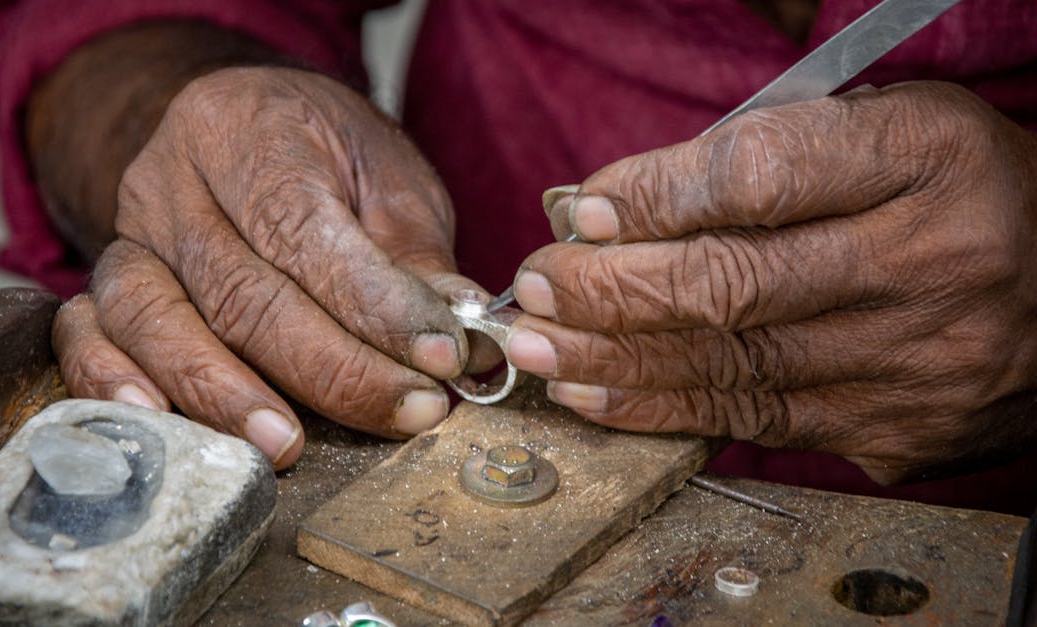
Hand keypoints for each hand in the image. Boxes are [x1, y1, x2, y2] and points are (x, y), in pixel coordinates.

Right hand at [52, 67, 493, 468]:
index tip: (440, 358)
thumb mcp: (386, 179)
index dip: (375, 306)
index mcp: (250, 130)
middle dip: (331, 368)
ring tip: (287, 445)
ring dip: (225, 394)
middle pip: (240, 291)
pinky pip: (84, 336)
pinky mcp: (102, 283)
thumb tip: (460, 337)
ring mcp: (127, 234)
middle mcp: (172, 179)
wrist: (241, 127)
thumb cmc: (322, 155)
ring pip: (158, 320)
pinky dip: (113, 383)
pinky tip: (161, 422)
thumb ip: (415, 259)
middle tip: (407, 411)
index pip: (304, 230)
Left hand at [504, 81, 1036, 482]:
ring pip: (731, 364)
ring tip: (538, 347)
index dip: (656, 195)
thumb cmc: (956, 195)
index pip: (762, 175)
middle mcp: (929, 264)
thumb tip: (618, 208)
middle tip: (533, 287)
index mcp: (927, 160)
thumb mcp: (887, 133)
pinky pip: (759, 421)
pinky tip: (599, 396)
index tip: (583, 208)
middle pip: (733, 283)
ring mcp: (916, 362)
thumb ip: (767, 158)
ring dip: (614, 359)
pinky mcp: (901, 433)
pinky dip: (664, 408)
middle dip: (610, 289)